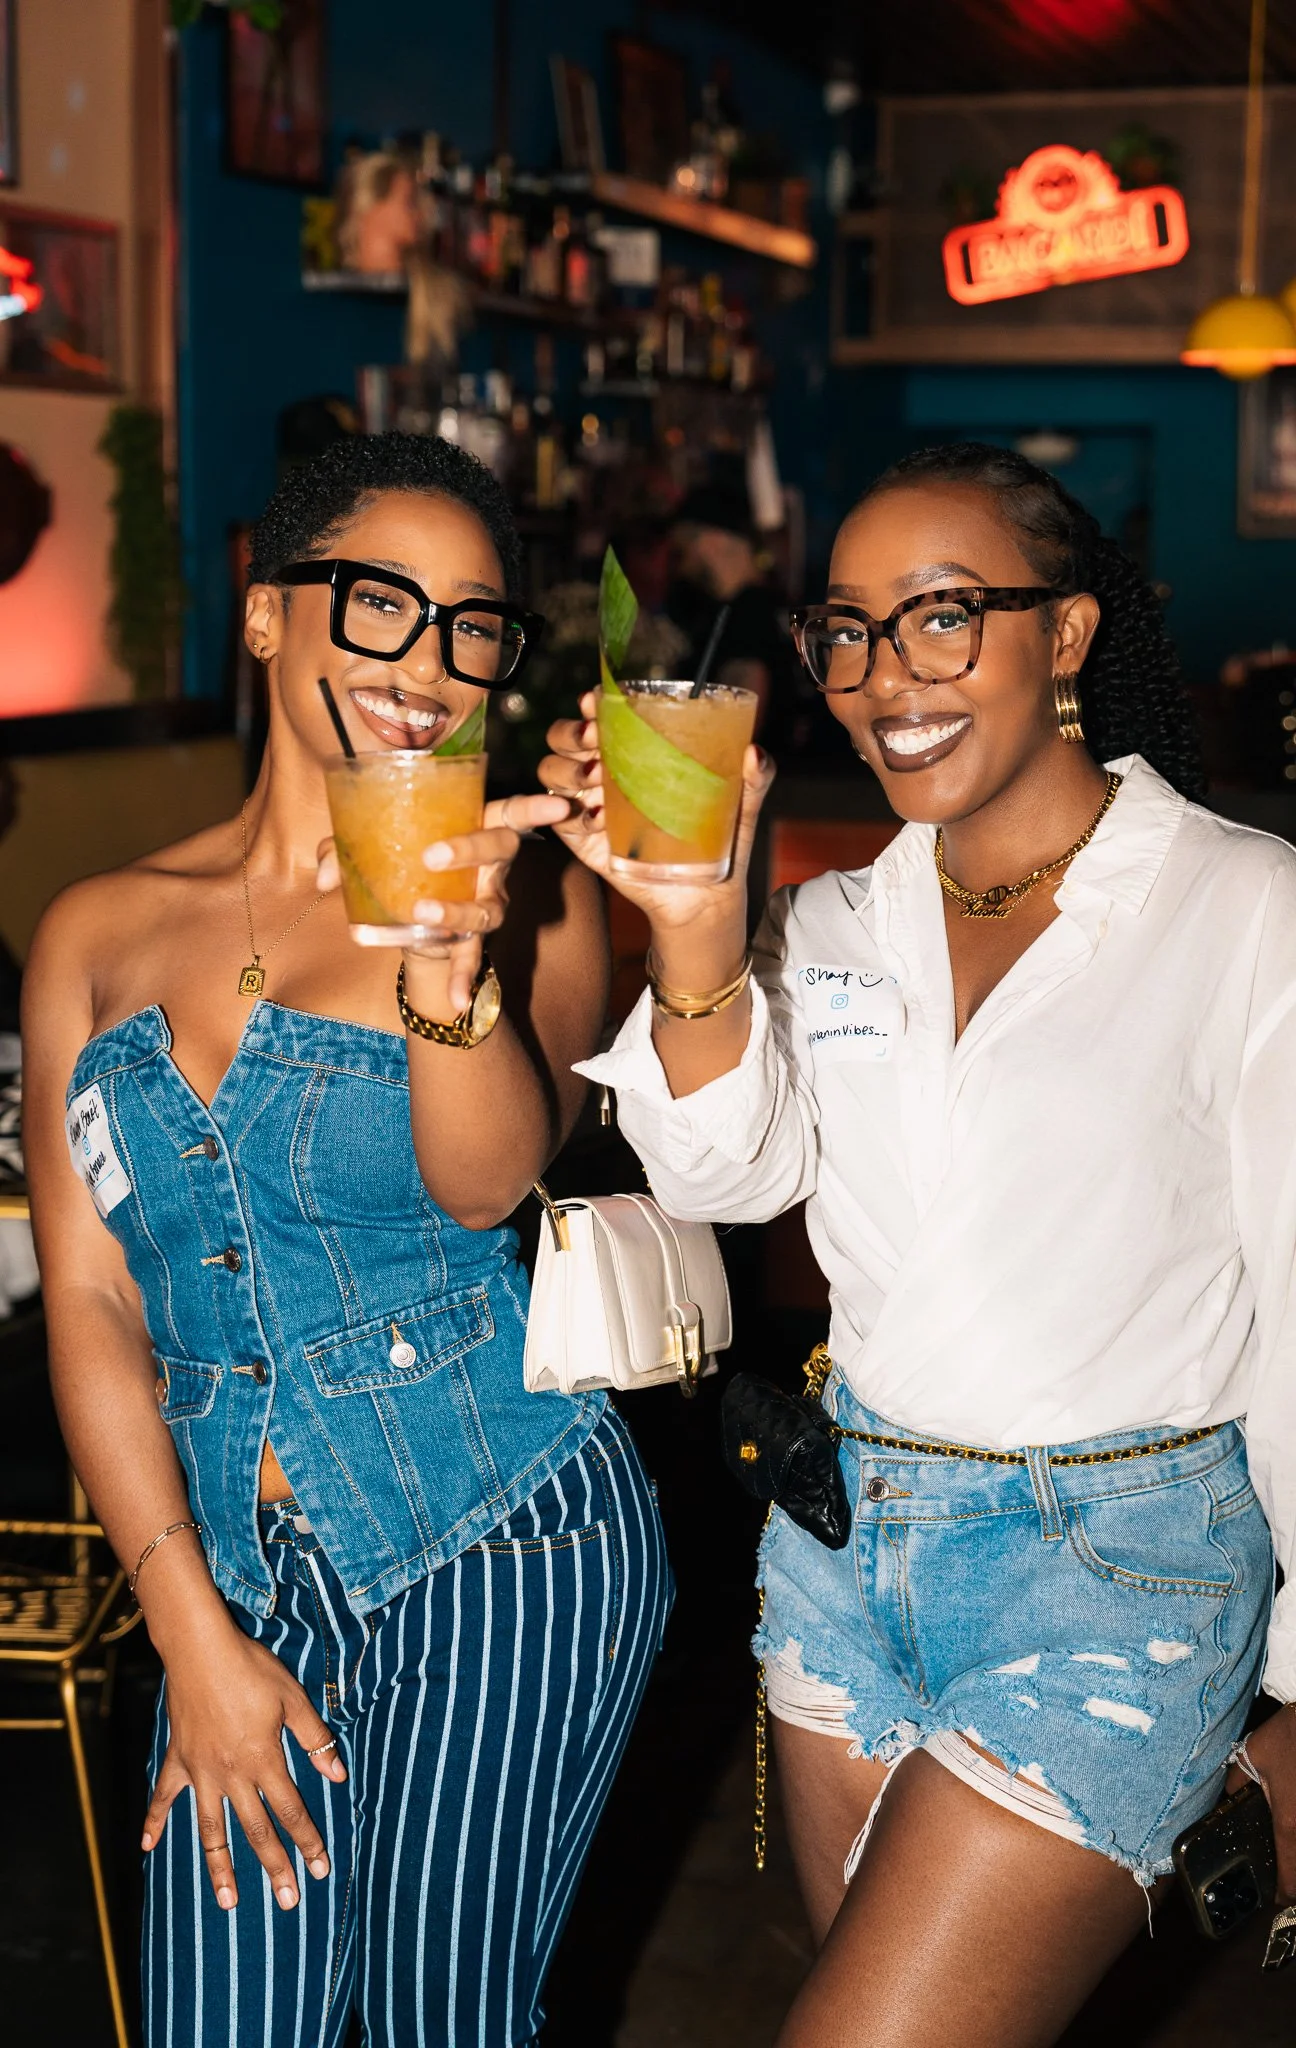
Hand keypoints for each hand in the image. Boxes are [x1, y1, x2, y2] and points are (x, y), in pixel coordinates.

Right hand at [141, 1621, 347, 1911]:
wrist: (200, 1650)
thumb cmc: (252, 1670)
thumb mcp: (294, 1699)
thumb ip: (315, 1740)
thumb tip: (338, 1775)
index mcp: (264, 1761)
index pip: (292, 1811)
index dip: (308, 1841)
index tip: (320, 1870)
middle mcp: (232, 1775)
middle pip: (257, 1831)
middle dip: (275, 1867)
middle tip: (287, 1903)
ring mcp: (201, 1772)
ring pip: (211, 1829)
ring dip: (220, 1866)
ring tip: (227, 1901)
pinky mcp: (178, 1760)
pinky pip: (164, 1797)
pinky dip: (155, 1822)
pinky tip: (148, 1849)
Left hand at [316, 791, 570, 1011]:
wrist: (403, 917)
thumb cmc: (394, 862)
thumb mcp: (365, 849)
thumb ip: (342, 852)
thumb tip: (325, 874)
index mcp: (474, 827)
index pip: (512, 812)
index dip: (536, 807)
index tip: (559, 806)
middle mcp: (491, 866)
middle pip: (500, 849)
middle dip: (471, 849)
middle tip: (432, 856)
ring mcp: (487, 903)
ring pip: (487, 906)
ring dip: (458, 910)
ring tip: (424, 913)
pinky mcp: (471, 939)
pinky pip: (471, 957)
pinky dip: (462, 977)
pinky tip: (456, 999)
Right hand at [538, 690, 775, 936]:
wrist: (705, 896)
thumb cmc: (718, 840)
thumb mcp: (740, 804)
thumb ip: (754, 777)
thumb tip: (754, 752)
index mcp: (636, 753)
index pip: (601, 717)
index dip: (591, 704)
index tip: (596, 700)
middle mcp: (605, 773)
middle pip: (564, 739)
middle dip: (570, 732)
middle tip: (594, 739)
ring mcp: (589, 806)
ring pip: (552, 772)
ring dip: (566, 769)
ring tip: (596, 778)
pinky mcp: (584, 841)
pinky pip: (558, 820)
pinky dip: (570, 813)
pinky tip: (596, 817)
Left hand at [1225, 1704, 1295, 1900]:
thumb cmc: (1287, 1735)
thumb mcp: (1251, 1756)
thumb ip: (1234, 1783)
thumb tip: (1226, 1805)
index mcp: (1289, 1824)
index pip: (1290, 1879)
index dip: (1281, 1894)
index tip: (1272, 1895)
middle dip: (1295, 1882)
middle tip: (1281, 1879)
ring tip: (1287, 1856)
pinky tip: (1294, 1835)